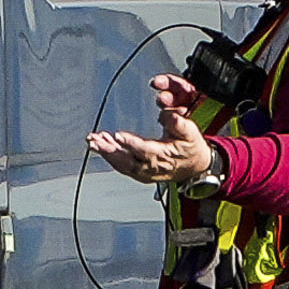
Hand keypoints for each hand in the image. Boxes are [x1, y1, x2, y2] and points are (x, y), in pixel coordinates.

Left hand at [90, 80, 221, 185]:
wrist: (195, 167)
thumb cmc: (191, 148)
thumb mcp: (192, 133)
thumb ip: (180, 124)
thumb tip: (169, 115)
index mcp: (163, 155)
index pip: (144, 150)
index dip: (131, 143)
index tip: (118, 135)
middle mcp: (151, 167)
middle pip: (127, 160)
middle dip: (109, 150)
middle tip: (95, 140)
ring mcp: (144, 172)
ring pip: (121, 164)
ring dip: (106, 153)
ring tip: (93, 141)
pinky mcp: (139, 173)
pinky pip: (122, 166)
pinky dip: (110, 157)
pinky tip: (101, 146)